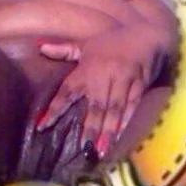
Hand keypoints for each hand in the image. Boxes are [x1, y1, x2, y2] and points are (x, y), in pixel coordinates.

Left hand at [36, 27, 167, 159]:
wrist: (146, 35)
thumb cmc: (112, 42)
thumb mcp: (86, 44)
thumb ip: (63, 50)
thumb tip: (39, 47)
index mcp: (87, 69)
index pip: (66, 92)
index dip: (55, 109)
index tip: (43, 126)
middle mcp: (103, 76)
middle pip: (95, 106)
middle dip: (90, 127)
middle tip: (83, 148)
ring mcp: (123, 81)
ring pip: (114, 109)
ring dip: (108, 130)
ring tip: (101, 150)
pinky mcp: (139, 85)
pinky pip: (132, 106)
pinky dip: (126, 121)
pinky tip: (120, 136)